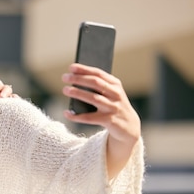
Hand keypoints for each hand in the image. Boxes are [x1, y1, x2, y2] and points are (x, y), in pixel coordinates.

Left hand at [61, 63, 140, 177]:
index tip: (71, 67)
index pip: (99, 74)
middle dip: (79, 79)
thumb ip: (97, 87)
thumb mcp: (109, 94)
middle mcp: (116, 94)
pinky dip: (77, 116)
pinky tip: (67, 113)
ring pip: (93, 98)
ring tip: (65, 90)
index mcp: (115, 84)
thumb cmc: (113, 106)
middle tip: (64, 77)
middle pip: (96, 83)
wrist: (129, 126)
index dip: (84, 69)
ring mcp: (113, 108)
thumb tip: (74, 81)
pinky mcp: (109, 121)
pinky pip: (89, 118)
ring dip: (78, 93)